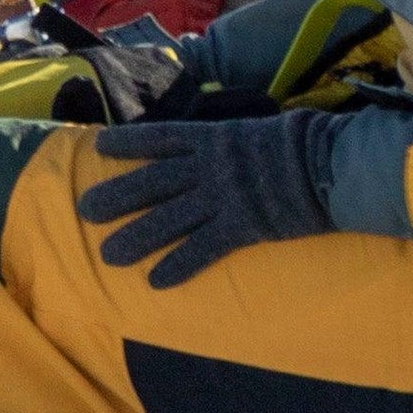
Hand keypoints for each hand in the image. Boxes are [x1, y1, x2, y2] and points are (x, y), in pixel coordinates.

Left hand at [72, 114, 340, 289]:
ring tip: (108, 256)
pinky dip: (179, 264)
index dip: (129, 143)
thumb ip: (232, 140)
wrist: (329, 163)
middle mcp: (209, 166)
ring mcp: (223, 196)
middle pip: (153, 181)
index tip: (99, 147)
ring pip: (169, 218)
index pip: (161, 138)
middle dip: (118, 196)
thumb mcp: (258, 130)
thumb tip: (222, 142)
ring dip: (137, 238)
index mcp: (213, 138)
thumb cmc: (302, 143)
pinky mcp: (241, 225)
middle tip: (84, 210)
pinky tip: (156, 282)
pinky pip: (203, 248)